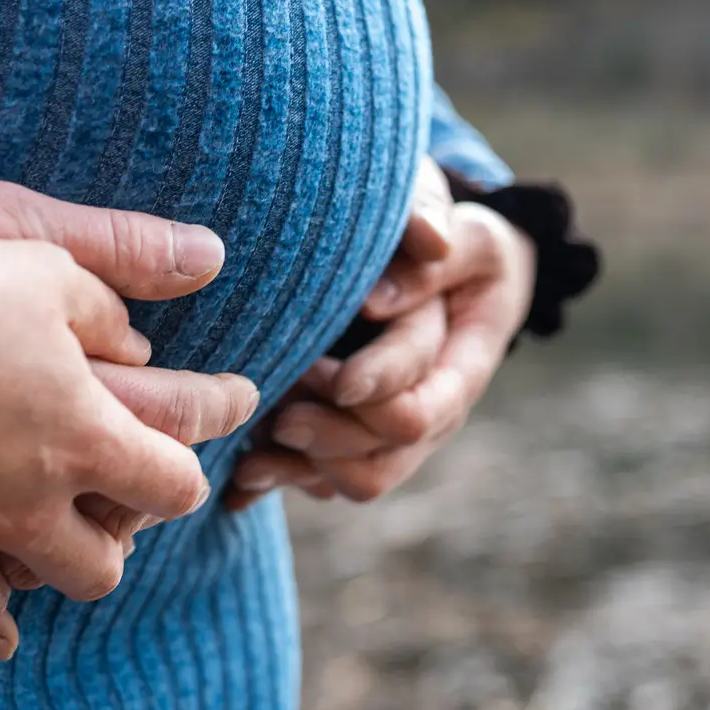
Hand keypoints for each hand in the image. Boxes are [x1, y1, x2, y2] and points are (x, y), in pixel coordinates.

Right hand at [0, 177, 255, 624]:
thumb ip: (118, 282)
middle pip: (91, 570)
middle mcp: (17, 503)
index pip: (169, 484)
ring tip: (5, 622)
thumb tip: (172, 296)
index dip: (186, 473)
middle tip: (100, 533)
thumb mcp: (45, 259)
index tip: (186, 462)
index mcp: (80, 438)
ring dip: (3, 611)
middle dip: (106, 552)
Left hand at [226, 161, 535, 508]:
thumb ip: (442, 229)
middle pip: (384, 453)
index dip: (376, 390)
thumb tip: (426, 244)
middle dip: (328, 434)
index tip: (331, 375)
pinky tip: (241, 472)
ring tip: (254, 441)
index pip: (423, 404)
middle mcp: (433, 412)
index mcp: (463, 367)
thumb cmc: (459, 247)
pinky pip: (323, 480)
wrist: (456, 277)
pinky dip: (282, 478)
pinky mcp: (358, 442)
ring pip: (356, 479)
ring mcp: (394, 434)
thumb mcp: (468, 231)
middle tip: (276, 409)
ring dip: (302, 465)